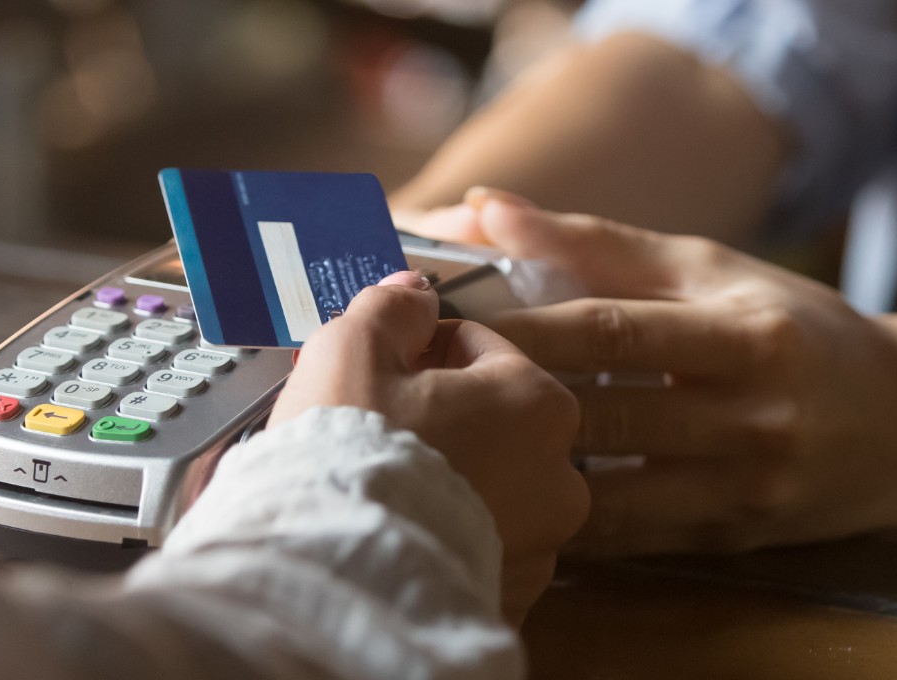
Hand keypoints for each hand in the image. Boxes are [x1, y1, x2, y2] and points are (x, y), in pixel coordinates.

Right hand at [270, 271, 587, 623]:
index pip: (479, 347)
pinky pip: (474, 551)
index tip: (377, 367)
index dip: (418, 349)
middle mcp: (560, 480)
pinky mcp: (507, 603)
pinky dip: (440, 539)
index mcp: (538, 404)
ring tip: (377, 486)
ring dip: (443, 480)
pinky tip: (392, 534)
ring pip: (485, 489)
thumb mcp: (353, 348)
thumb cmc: (350, 455)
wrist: (337, 578)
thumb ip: (391, 307)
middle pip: (489, 422)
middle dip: (436, 417)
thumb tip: (413, 291)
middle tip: (370, 427)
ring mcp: (539, 549)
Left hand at [416, 190, 896, 555]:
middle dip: (510, 402)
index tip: (445, 322)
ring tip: (458, 454)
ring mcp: (747, 488)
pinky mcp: (738, 538)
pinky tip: (516, 502)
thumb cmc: (794, 329)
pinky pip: (634, 538)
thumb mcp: (713, 270)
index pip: (612, 331)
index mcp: (743, 333)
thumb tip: (486, 206)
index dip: (522, 329)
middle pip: (604, 414)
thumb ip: (597, 243)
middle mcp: (751, 415)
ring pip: (611, 494)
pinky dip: (573, 521)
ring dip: (532, 474)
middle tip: (427, 395)